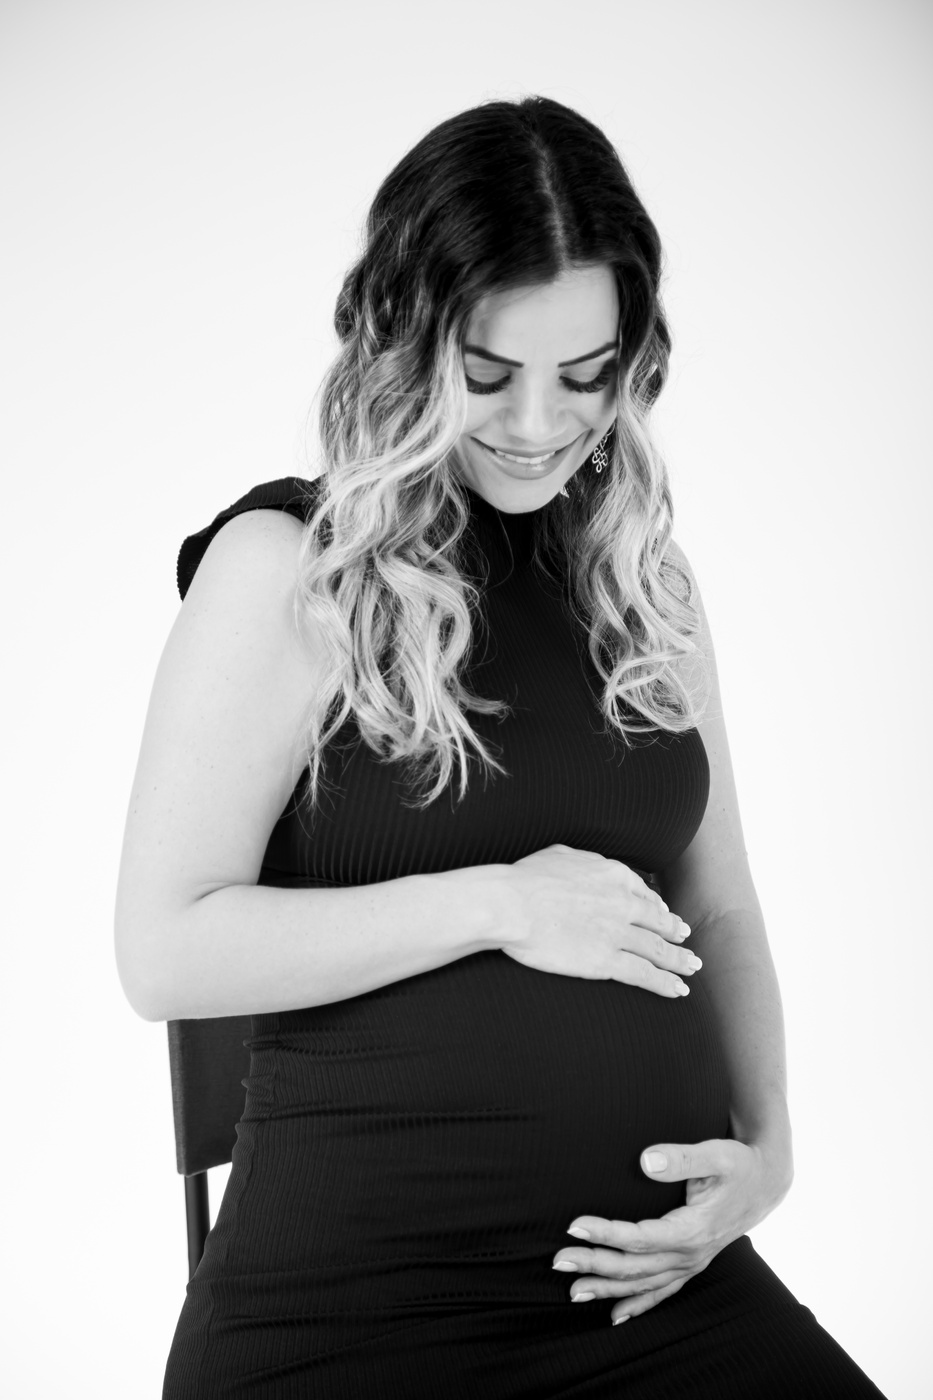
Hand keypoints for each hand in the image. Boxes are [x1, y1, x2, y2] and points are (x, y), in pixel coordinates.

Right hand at [500, 844, 699, 997]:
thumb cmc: (526, 878)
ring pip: (658, 949)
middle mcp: (623, 903)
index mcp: (613, 874)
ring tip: (692, 968)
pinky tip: (678, 990)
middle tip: (686, 940)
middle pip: (658, 921)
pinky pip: (644, 974)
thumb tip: (586, 864)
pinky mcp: (606, 961)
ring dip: (679, 960)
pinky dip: (665, 983)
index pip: (644, 893)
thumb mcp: (560, 854)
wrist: (512, 904)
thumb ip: (583, 860)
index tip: (664, 914)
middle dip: (675, 932)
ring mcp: (618, 933)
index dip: (658, 907)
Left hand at [551, 1136, 792, 1323]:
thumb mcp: (717, 1154)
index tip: (574, 1227)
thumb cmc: (739, 1165)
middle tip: (558, 1260)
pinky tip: (615, 1315)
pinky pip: (662, 1292)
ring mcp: (691, 1263)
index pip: (640, 1238)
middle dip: (595, 1265)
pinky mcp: (691, 1264)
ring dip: (608, 1289)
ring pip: (644, 1284)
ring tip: (573, 1292)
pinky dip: (638, 1304)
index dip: (606, 1234)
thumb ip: (681, 1158)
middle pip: (635, 1266)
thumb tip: (645, 1161)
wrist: (766, 1183)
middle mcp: (691, 1254)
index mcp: (693, 1229)